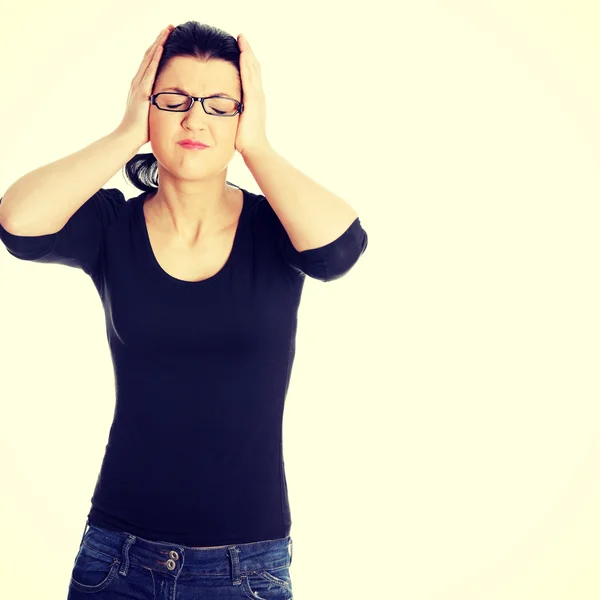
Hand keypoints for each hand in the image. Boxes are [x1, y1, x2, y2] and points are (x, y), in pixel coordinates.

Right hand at [116, 25, 173, 147]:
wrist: (128, 138)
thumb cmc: (141, 131)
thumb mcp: (153, 114)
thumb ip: (159, 106)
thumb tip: (173, 107)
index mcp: (141, 87)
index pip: (151, 64)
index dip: (158, 50)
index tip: (167, 39)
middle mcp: (138, 82)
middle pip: (149, 56)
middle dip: (159, 41)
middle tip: (168, 28)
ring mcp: (138, 86)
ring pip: (149, 59)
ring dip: (158, 44)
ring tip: (167, 31)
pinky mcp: (141, 92)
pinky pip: (149, 71)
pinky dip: (154, 58)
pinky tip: (160, 47)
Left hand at [235, 34, 270, 157]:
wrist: (255, 149)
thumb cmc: (245, 142)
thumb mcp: (238, 124)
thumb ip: (233, 115)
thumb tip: (222, 113)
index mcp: (254, 101)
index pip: (251, 77)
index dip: (246, 62)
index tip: (240, 50)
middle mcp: (258, 95)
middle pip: (253, 68)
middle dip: (247, 52)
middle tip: (241, 37)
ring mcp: (257, 96)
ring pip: (252, 68)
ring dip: (247, 52)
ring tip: (241, 38)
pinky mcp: (253, 98)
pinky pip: (249, 75)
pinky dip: (246, 61)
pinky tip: (242, 51)